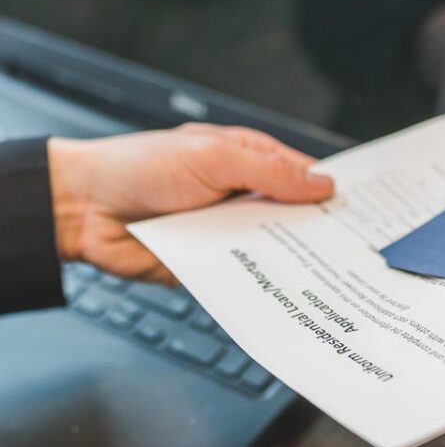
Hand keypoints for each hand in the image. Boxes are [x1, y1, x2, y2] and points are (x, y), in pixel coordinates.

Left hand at [48, 124, 334, 284]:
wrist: (82, 208)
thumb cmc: (138, 167)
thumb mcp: (212, 157)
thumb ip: (269, 172)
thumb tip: (321, 184)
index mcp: (247, 161)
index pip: (302, 176)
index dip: (330, 191)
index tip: (361, 210)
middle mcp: (242, 197)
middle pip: (293, 217)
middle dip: (319, 231)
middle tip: (356, 248)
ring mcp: (227, 232)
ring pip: (273, 249)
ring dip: (293, 259)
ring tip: (331, 274)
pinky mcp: (211, 264)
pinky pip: (245, 275)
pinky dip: (261, 281)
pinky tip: (285, 289)